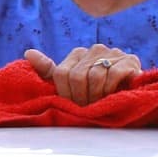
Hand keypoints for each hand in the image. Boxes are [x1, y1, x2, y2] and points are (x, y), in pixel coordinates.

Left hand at [25, 44, 141, 105]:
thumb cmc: (94, 95)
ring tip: (101, 103)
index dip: (67, 95)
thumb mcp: (68, 85)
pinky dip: (110, 89)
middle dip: (82, 98)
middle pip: (77, 76)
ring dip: (96, 96)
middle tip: (89, 107)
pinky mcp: (130, 60)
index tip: (75, 105)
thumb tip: (28, 53)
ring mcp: (113, 53)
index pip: (62, 74)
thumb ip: (48, 70)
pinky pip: (113, 74)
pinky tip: (113, 94)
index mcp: (78, 54)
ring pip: (94, 76)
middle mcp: (95, 49)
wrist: (127, 99)